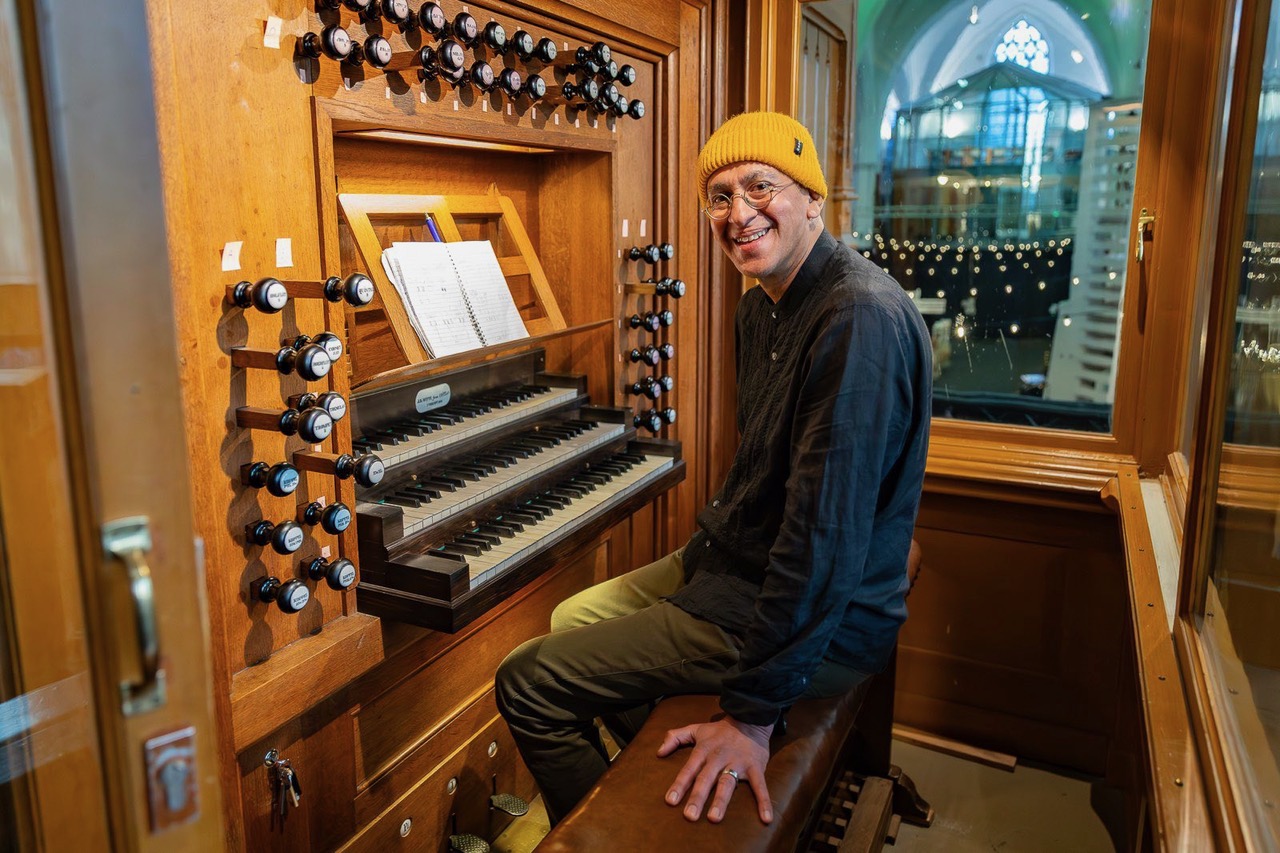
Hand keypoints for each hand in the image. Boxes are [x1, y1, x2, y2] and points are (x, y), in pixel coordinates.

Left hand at [657, 715, 773, 823]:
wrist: (749, 719)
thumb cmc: (720, 730)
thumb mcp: (695, 729)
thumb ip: (675, 737)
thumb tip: (658, 752)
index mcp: (704, 750)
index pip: (689, 769)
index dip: (679, 785)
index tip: (670, 801)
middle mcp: (718, 758)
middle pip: (706, 779)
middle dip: (697, 797)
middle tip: (689, 816)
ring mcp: (737, 763)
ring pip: (728, 783)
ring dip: (721, 801)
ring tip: (714, 818)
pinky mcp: (755, 767)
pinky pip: (760, 786)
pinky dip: (763, 801)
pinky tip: (765, 818)